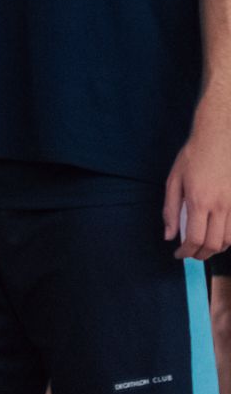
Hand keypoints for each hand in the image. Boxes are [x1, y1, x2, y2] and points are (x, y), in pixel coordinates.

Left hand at [165, 102, 230, 258]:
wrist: (219, 139)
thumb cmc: (192, 158)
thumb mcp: (173, 181)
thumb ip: (170, 210)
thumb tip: (169, 235)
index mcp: (199, 201)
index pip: (195, 238)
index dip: (186, 251)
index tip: (178, 254)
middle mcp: (220, 206)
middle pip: (214, 244)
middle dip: (200, 255)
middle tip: (190, 254)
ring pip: (229, 240)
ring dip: (215, 249)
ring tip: (202, 248)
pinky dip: (227, 239)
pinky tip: (216, 236)